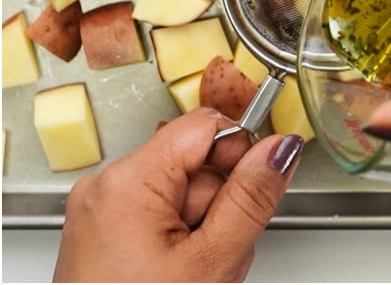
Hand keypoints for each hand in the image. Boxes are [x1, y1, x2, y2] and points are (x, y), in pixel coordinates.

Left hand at [54, 109, 303, 281]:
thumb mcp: (212, 259)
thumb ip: (251, 197)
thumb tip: (280, 148)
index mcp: (128, 181)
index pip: (206, 128)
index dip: (242, 155)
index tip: (256, 192)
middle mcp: (107, 186)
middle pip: (198, 165)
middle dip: (224, 207)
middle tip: (219, 254)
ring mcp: (102, 211)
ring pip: (186, 196)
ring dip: (209, 231)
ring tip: (201, 273)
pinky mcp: (104, 233)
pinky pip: (162, 217)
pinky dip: (184, 243)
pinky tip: (184, 275)